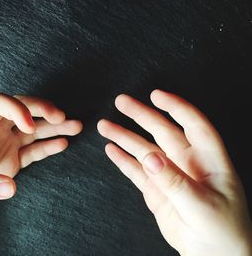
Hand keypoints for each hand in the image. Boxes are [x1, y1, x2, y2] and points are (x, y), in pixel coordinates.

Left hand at [0, 92, 82, 209]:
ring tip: (76, 125)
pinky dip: (48, 146)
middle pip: (21, 109)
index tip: (27, 125)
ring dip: (54, 126)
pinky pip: (33, 151)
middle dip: (41, 109)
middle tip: (61, 116)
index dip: (15, 108)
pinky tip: (63, 143)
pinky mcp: (11, 161)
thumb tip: (11, 187)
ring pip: (33, 129)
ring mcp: (4, 145)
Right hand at [98, 90, 251, 255]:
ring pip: (144, 149)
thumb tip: (151, 157)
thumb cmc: (223, 233)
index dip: (176, 108)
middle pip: (162, 131)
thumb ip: (175, 182)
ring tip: (105, 125)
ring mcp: (169, 176)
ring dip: (125, 137)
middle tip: (121, 102)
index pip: (193, 125)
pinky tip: (111, 150)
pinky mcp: (156, 191)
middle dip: (141, 115)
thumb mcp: (202, 207)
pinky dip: (123, 160)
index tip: (156, 95)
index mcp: (209, 162)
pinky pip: (136, 172)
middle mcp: (188, 163)